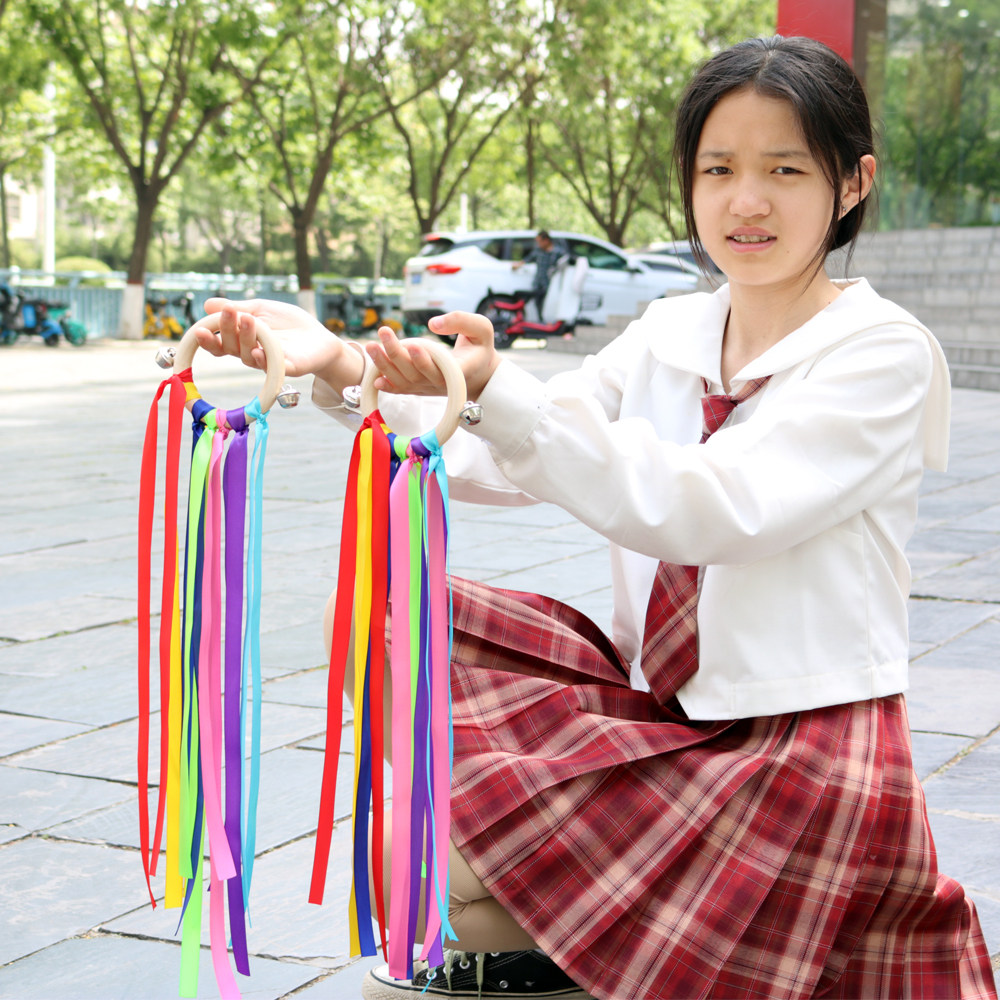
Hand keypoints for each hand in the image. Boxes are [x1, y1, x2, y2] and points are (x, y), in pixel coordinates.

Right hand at [192, 298, 358, 385]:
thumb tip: (207, 304)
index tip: (199, 329)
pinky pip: (271, 368)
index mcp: (243, 341)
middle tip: (230, 312)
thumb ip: (239, 308)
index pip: (220, 343)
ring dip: (246, 337)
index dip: (208, 339)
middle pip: (231, 348)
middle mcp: (251, 355)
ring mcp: (268, 364)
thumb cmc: (289, 324)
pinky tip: (257, 351)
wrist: (320, 337)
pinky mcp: (287, 369)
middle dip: (227, 330)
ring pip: (248, 356)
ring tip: (248, 319)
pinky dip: (263, 360)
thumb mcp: (262, 310)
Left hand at [365, 312, 499, 400]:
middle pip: (416, 372)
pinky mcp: (421, 389)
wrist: (479, 373)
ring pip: (405, 380)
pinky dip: (388, 386)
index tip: (413, 344)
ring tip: (371, 346)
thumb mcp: (481, 329)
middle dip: (397, 353)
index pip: (441, 369)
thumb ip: (461, 321)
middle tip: (384, 331)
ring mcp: (430, 388)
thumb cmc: (479, 347)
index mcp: (460, 370)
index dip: (425, 360)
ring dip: (386, 365)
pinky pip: (403, 390)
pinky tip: (375, 378)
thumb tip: (433, 324)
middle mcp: (443, 383)